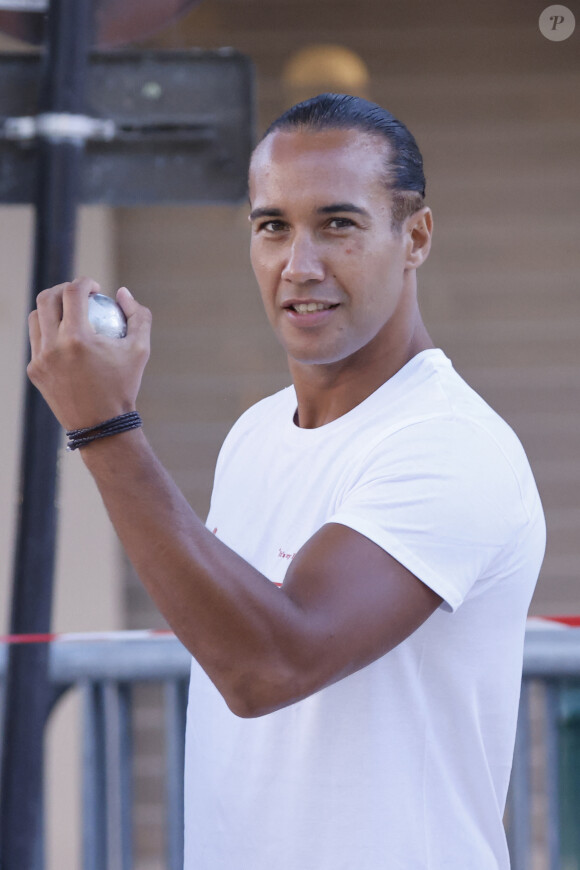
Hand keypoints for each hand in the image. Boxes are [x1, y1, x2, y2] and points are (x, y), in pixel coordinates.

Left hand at [27, 276, 150, 430]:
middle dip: (63, 289)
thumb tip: (121, 292)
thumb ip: (138, 315)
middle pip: (46, 298)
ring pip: (35, 318)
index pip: (73, 292)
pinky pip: (37, 342)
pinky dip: (50, 334)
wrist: (101, 425)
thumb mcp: (140, 350)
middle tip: (79, 295)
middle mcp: (53, 346)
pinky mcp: (34, 371)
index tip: (95, 288)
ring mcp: (39, 359)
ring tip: (69, 314)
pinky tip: (65, 337)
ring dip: (52, 309)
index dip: (84, 282)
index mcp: (78, 338)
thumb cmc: (124, 385)